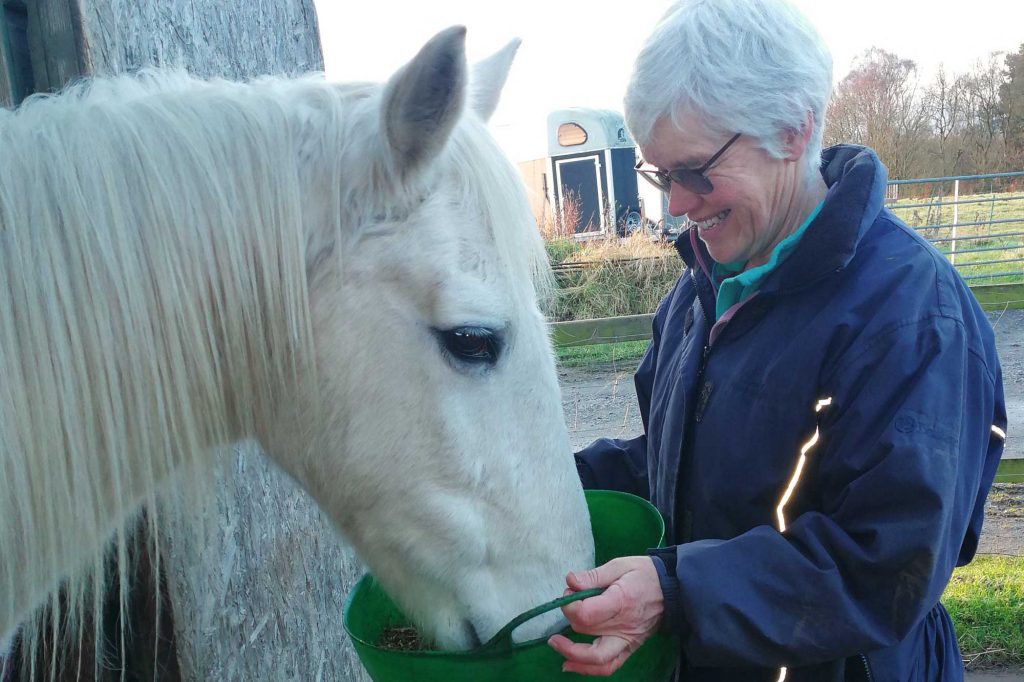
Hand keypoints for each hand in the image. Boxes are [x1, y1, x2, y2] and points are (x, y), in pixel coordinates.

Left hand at [547, 556, 663, 675]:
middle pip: (587, 630)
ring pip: (596, 657)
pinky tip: (569, 664)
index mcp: (621, 601)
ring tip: (555, 643)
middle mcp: (624, 626)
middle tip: (567, 602)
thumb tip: (570, 581)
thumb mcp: (619, 565)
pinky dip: (588, 669)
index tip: (567, 593)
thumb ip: (593, 576)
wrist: (673, 589)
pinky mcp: (630, 649)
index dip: (570, 606)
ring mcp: (628, 641)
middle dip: (570, 618)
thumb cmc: (644, 574)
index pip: (588, 614)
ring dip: (572, 653)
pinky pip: (609, 666)